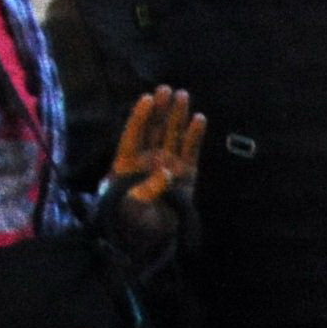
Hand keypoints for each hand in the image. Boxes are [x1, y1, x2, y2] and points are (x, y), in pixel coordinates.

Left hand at [101, 86, 204, 253]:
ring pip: (172, 134)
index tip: (147, 99)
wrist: (152, 238)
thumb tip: (166, 171)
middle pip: (154, 128)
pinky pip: (191, 150)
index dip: (139, 116)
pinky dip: (195, 135)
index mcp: (127, 162)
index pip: (133, 133)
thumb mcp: (134, 207)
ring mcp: (168, 163)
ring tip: (183, 95)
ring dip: (177, 115)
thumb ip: (148, 188)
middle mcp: (148, 158)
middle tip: (166, 89)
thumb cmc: (134, 220)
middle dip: (160, 109)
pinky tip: (199, 119)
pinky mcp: (187, 172)